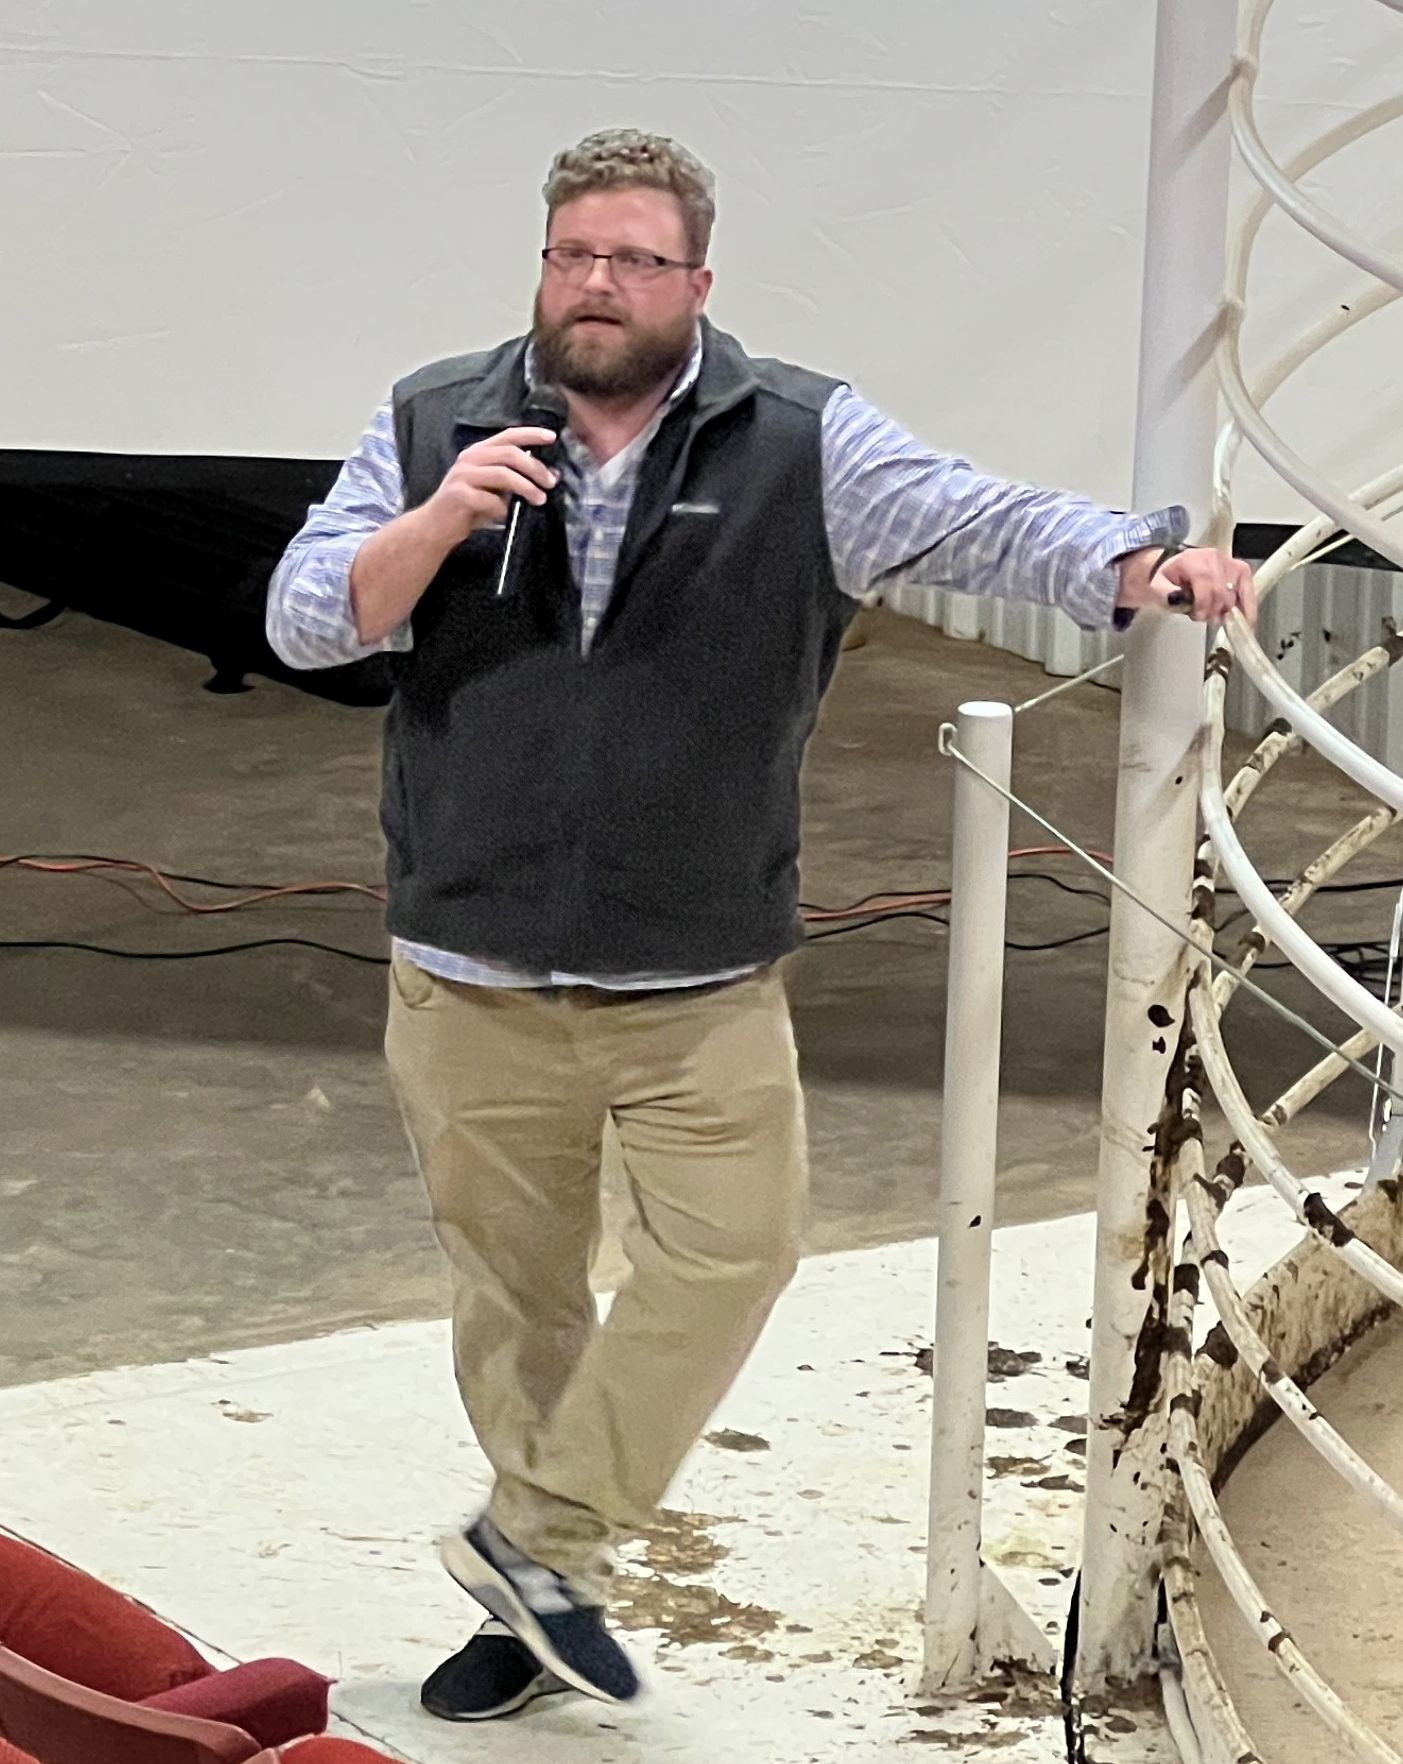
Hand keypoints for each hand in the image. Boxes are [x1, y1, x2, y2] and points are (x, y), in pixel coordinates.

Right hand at [420, 426, 559, 545]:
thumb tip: (552, 475)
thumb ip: (518, 479)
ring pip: (503, 474)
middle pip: (509, 454)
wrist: (437, 527)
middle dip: (535, 467)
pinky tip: (505, 516)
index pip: (507, 436)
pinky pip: (491, 500)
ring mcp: (463, 476)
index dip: (530, 434)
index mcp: (478, 453)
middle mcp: (469, 459)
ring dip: (526, 487)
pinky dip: (503, 509)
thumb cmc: (469, 508)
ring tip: (540, 499)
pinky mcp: (459, 495)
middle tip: (551, 482)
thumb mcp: (496, 490)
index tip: (552, 437)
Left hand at [1115, 545, 1257, 626]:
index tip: (1196, 616)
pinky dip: (1248, 608)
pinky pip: (1249, 591)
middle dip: (1212, 610)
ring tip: (1214, 614)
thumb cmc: (1169, 580)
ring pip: (1234, 595)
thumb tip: (1175, 599)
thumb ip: (1164, 593)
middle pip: (1221, 592)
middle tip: (1202, 617)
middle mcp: (1215, 558)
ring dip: (1225, 611)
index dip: (1203, 605)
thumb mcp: (1158, 586)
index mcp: (1193, 559)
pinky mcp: (1242, 571)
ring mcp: (1230, 563)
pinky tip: (1247, 623)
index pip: (1206, 585)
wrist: (1176, 568)